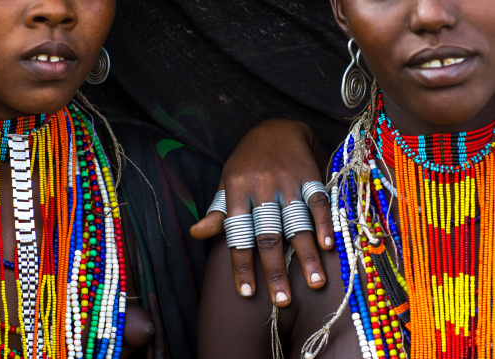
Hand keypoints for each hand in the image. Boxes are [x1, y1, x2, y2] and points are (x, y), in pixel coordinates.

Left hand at [190, 119, 333, 306]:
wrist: (277, 127)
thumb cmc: (248, 161)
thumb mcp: (227, 181)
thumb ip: (218, 210)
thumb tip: (197, 234)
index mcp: (236, 190)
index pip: (236, 234)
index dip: (241, 265)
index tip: (246, 293)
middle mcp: (260, 186)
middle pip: (268, 234)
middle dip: (274, 269)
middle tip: (281, 301)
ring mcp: (287, 180)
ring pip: (296, 222)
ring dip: (306, 254)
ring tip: (315, 283)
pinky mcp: (309, 174)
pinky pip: (318, 201)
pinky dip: (324, 223)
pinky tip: (329, 246)